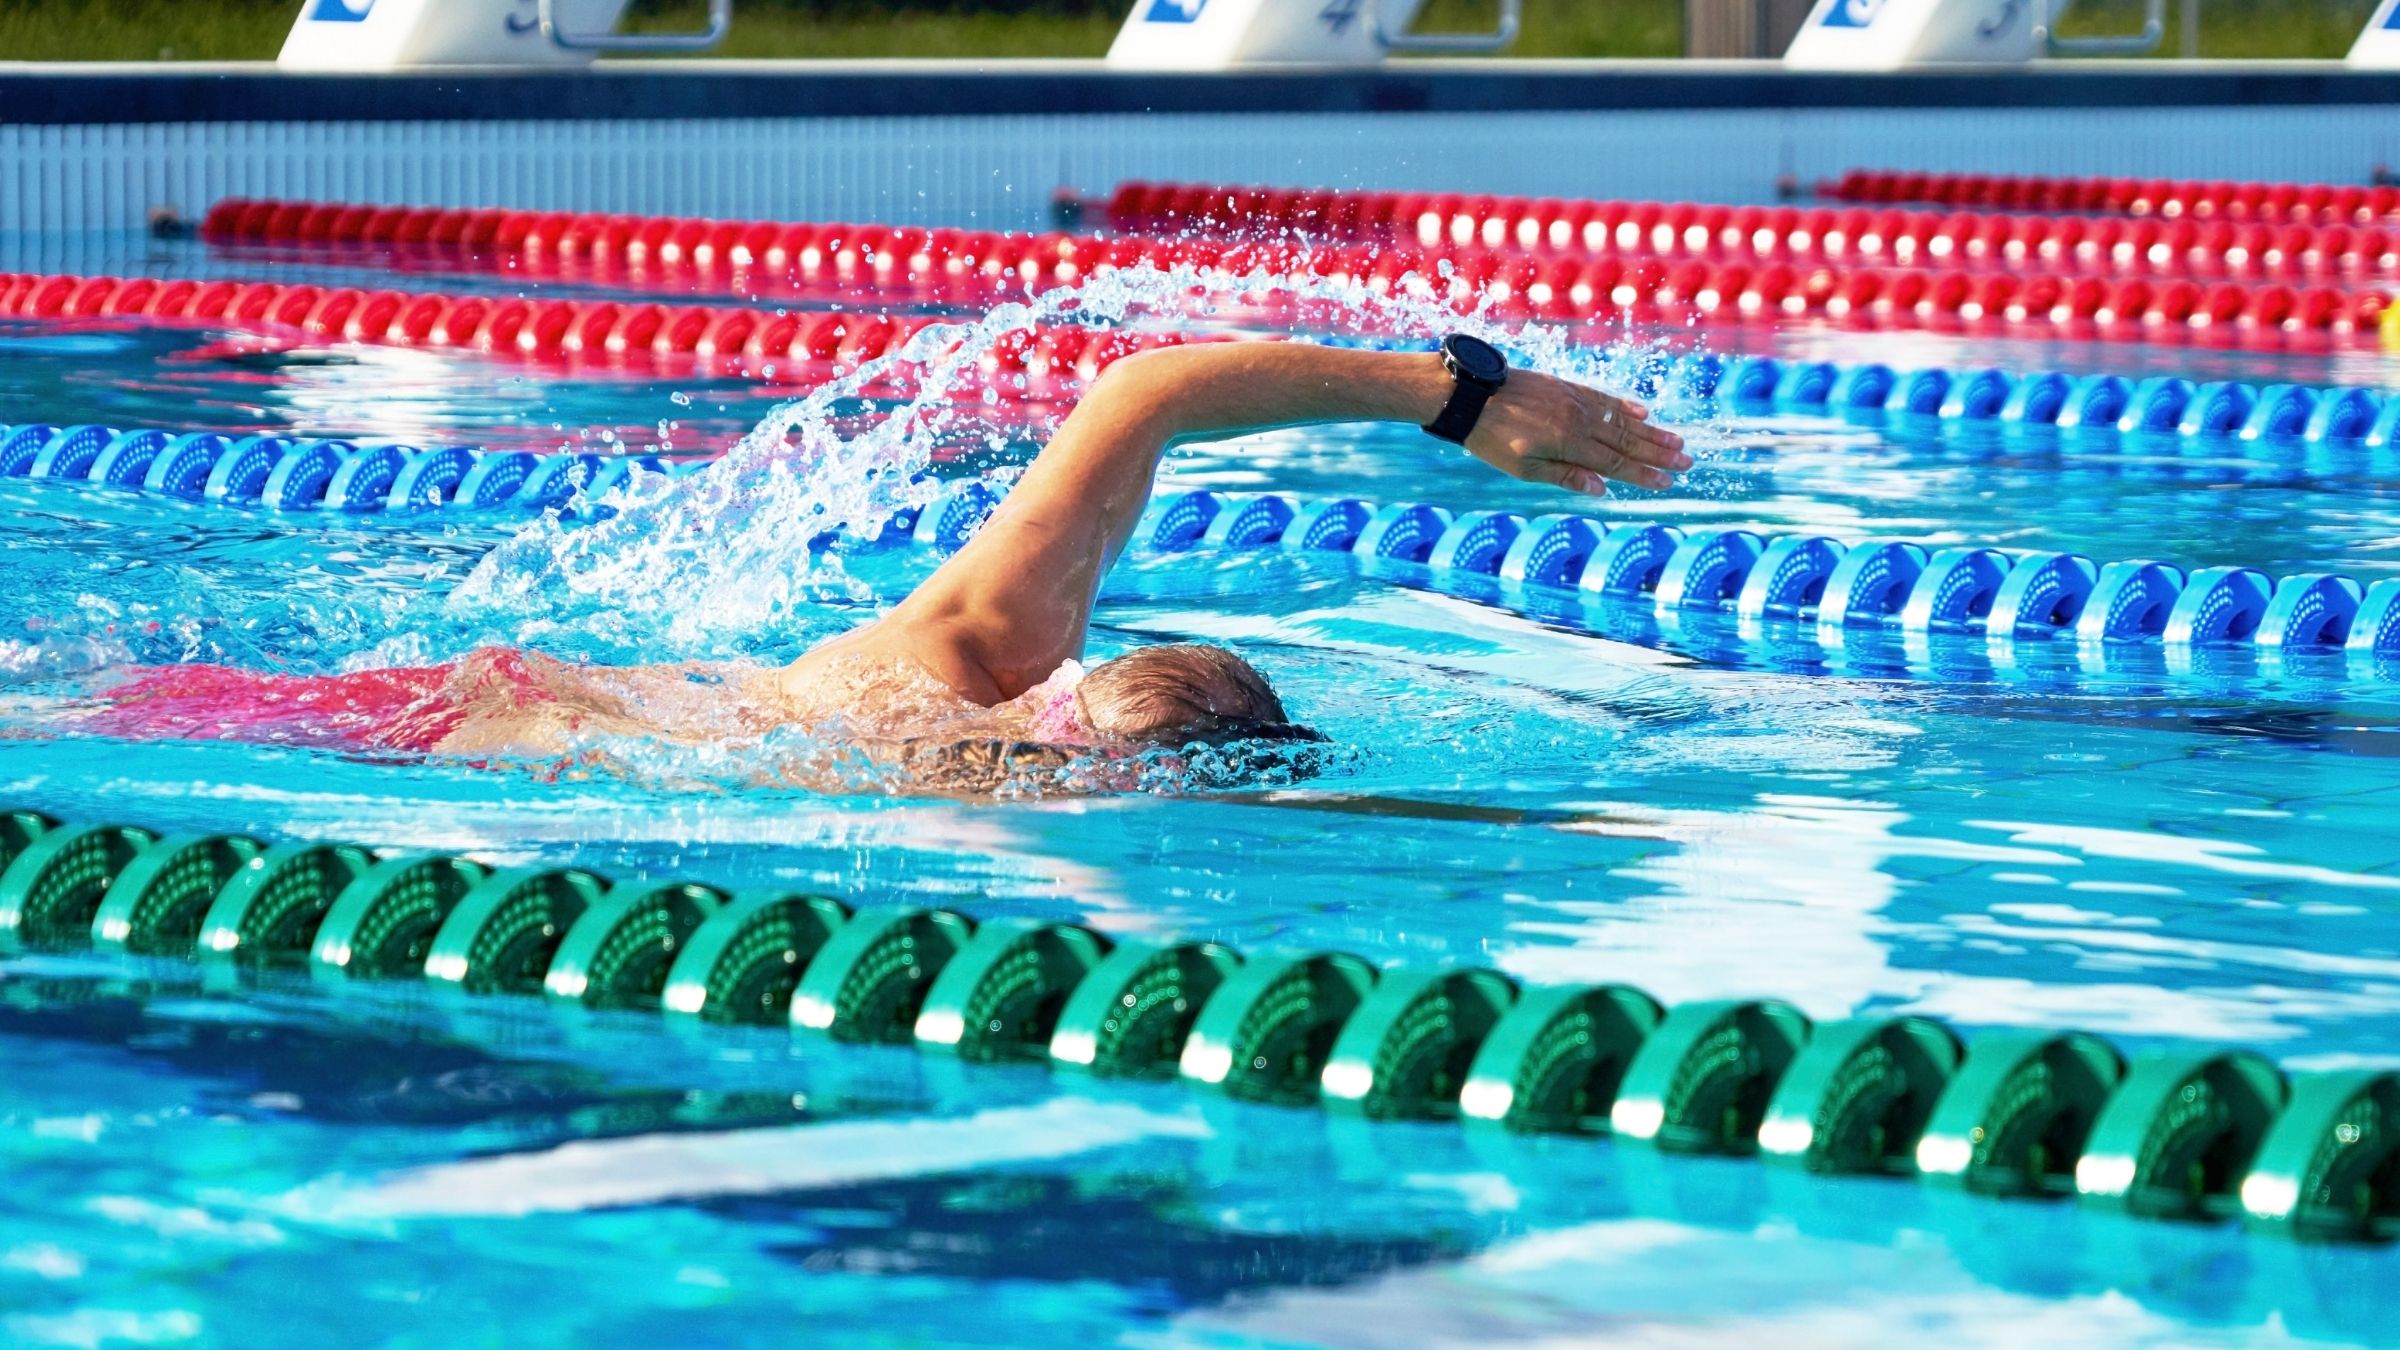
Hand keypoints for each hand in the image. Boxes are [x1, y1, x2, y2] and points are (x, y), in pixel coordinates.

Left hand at [1460, 368, 1690, 495]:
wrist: (1469, 394)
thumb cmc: (1491, 438)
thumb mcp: (1524, 468)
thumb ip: (1565, 475)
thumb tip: (1602, 489)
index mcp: (1570, 443)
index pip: (1615, 464)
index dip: (1643, 474)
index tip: (1668, 482)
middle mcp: (1579, 420)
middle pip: (1627, 440)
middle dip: (1658, 454)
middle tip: (1687, 462)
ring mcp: (1575, 400)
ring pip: (1621, 419)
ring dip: (1651, 431)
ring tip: (1676, 441)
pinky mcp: (1566, 387)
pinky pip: (1603, 398)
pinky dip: (1625, 406)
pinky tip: (1642, 411)